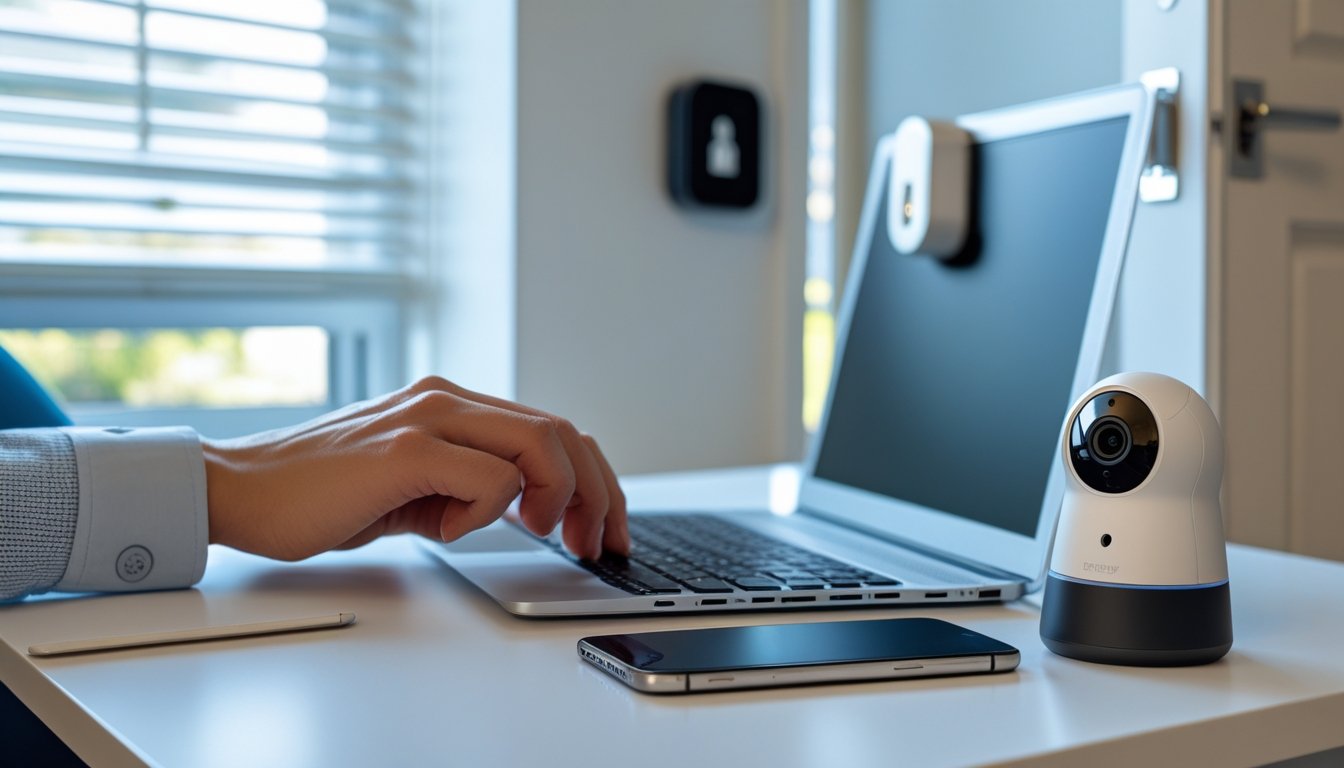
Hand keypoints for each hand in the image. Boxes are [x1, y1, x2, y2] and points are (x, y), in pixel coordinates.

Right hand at [201, 376, 627, 561]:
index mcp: (452, 405)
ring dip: (558, 499)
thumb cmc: (320, 496)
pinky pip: (489, 476)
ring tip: (539, 532)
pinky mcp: (405, 447)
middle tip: (597, 542)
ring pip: (540, 443)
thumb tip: (530, 508)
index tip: (603, 527)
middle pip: (561, 432)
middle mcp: (446, 399)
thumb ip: (469, 485)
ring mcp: (427, 417)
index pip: (552, 430)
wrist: (239, 491)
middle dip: (597, 492)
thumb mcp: (414, 487)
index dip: (593, 480)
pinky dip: (489, 511)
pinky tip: (451, 529)